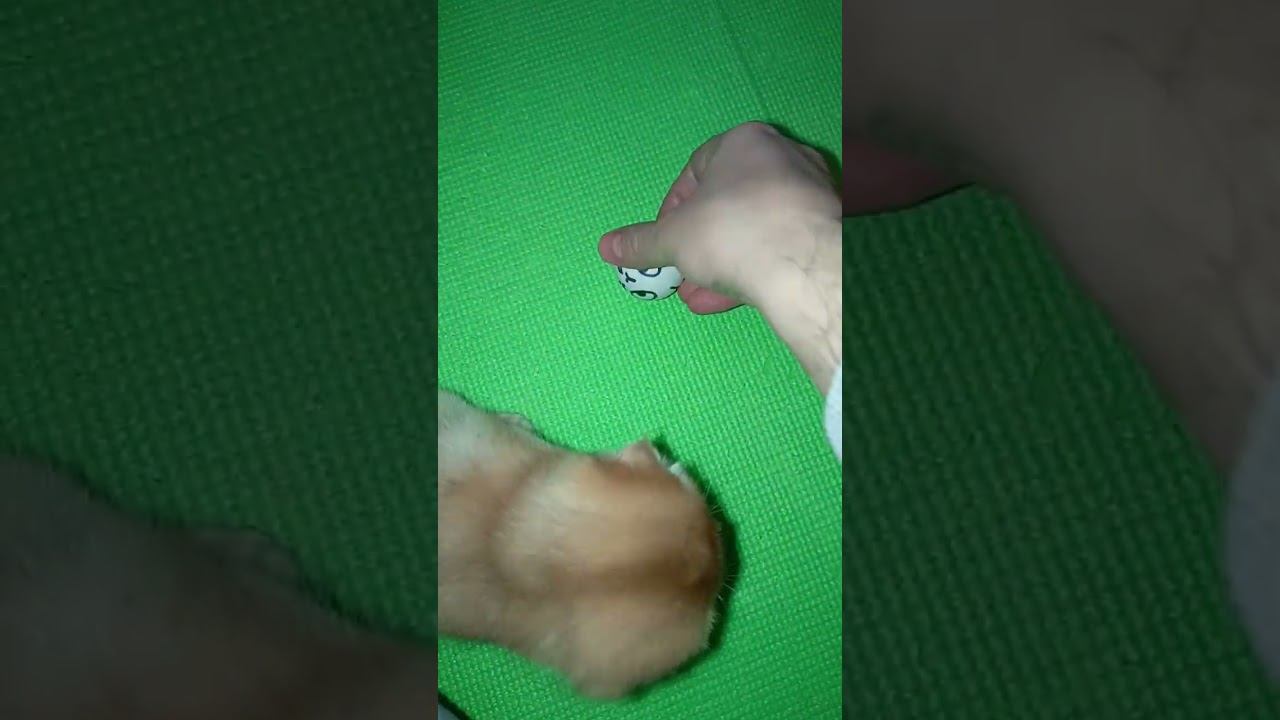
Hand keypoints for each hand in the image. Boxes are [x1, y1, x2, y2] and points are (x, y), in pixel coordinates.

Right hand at [598, 121, 840, 314]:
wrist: (805, 264)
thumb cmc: (731, 230)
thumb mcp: (673, 239)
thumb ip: (641, 243)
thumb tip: (606, 247)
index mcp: (745, 142)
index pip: (697, 168)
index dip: (672, 207)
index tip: (661, 239)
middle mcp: (783, 159)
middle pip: (728, 202)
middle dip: (698, 243)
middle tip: (678, 272)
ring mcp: (810, 196)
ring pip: (754, 229)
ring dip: (721, 263)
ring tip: (696, 296)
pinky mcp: (825, 233)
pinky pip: (779, 248)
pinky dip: (752, 270)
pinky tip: (726, 301)